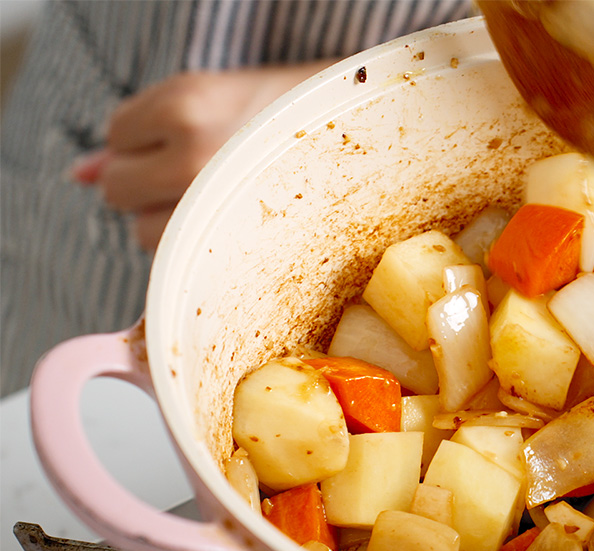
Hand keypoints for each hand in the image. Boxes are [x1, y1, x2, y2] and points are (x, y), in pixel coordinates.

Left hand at [71, 62, 332, 250]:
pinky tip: (238, 226)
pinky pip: (180, 260)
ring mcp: (215, 205)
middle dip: (151, 186)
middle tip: (208, 173)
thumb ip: (142, 131)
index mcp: (188, 102)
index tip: (196, 138)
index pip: (117, 136)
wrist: (366, 143)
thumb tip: (80, 175)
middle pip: (120, 191)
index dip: (148, 141)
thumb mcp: (214, 98)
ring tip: (229, 202)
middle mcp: (196, 155)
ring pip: (147, 233)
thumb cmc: (291, 117)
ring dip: (176, 222)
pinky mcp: (232, 248)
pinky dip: (200, 249)